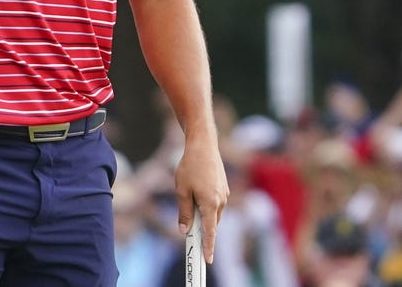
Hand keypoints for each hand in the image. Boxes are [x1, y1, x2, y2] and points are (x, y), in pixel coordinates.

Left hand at [174, 137, 228, 262]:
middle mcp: (221, 201)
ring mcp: (225, 195)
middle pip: (211, 223)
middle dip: (202, 229)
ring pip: (213, 213)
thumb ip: (184, 211)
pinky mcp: (224, 189)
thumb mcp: (181, 190)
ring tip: (189, 198)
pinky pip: (216, 203)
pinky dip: (207, 205)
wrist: (204, 146)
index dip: (208, 247)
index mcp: (210, 204)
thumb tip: (184, 230)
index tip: (207, 260)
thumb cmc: (190, 167)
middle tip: (190, 233)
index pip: (210, 232)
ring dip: (203, 214)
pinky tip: (197, 192)